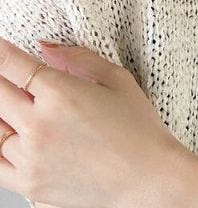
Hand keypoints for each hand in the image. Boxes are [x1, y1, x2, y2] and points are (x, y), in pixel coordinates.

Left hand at [0, 36, 188, 207]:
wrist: (148, 179)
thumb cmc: (139, 129)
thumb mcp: (116, 79)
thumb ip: (78, 58)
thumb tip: (46, 49)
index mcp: (60, 93)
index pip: (11, 65)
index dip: (0, 51)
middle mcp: (39, 124)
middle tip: (6, 77)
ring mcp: (30, 157)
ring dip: (1, 113)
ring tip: (14, 108)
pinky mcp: (29, 184)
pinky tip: (10, 136)